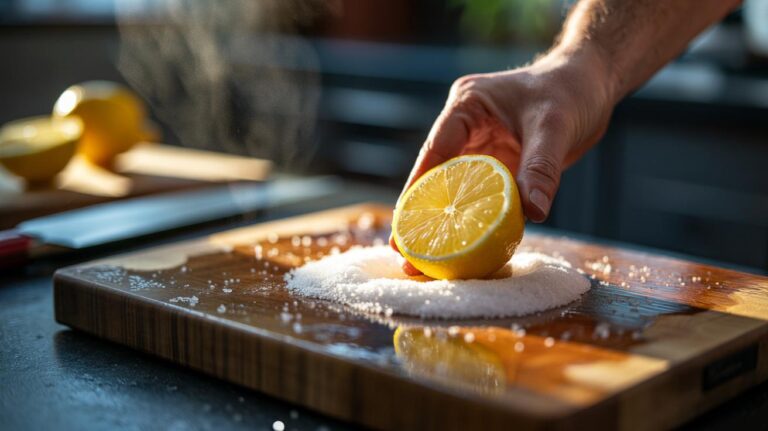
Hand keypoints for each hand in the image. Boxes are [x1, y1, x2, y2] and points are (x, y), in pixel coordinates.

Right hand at [391, 46, 617, 274]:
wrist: (591, 85)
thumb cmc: (571, 91)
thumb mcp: (555, 127)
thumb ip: (541, 168)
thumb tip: (533, 213)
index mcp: (466, 107)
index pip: (434, 152)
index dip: (417, 190)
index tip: (403, 227)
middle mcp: (465, 130)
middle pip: (436, 178)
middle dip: (421, 218)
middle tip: (405, 258)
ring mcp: (480, 150)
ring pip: (455, 193)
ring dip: (444, 226)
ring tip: (423, 265)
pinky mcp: (497, 168)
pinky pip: (482, 200)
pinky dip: (475, 224)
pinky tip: (464, 254)